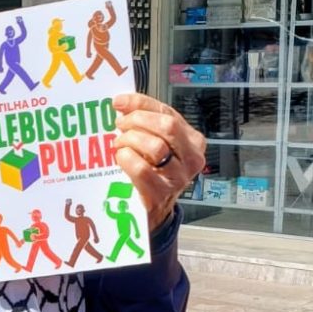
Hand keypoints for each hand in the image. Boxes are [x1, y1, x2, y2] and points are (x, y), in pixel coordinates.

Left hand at [112, 93, 206, 230]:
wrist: (156, 209)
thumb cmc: (155, 172)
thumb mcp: (157, 143)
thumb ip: (146, 122)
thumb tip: (123, 104)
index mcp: (193, 140)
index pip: (168, 113)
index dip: (141, 104)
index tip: (119, 102)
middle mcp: (192, 158)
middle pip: (166, 126)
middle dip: (137, 121)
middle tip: (120, 125)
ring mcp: (179, 178)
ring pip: (155, 147)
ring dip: (131, 141)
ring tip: (119, 144)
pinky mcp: (162, 194)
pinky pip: (142, 170)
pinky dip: (127, 160)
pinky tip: (121, 158)